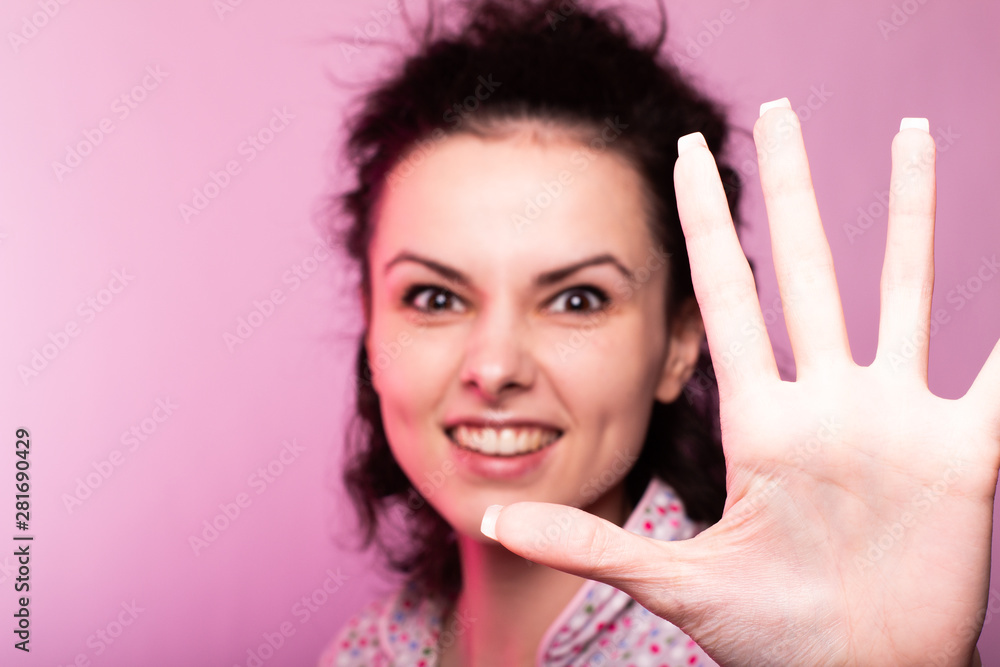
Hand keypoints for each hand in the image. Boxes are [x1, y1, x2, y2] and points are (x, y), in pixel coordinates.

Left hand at [482, 99, 999, 665]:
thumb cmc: (768, 633)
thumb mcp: (676, 581)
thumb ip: (590, 543)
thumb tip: (495, 520)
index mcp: (759, 420)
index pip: (727, 294)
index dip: (706, 223)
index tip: (685, 156)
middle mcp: (825, 401)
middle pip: (808, 267)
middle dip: (794, 187)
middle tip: (780, 107)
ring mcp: (895, 417)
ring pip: (901, 289)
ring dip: (910, 212)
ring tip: (917, 134)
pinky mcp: (962, 452)